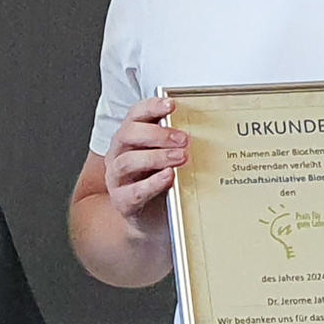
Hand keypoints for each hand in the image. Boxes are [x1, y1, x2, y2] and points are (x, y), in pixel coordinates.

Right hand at [104, 98, 186, 224]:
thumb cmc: (160, 182)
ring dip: (156, 157)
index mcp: (130, 138)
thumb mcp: (168, 157)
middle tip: (183, 139)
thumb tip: (205, 130)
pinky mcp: (122, 201)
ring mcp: (117, 178)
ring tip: (180, 158)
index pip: (135, 115)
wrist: (151, 219)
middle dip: (157, 134)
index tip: (171, 105)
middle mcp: (119, 154)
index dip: (152, 107)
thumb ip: (177, 143)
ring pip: (128, 161)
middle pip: (128, 134)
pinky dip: (152, 183)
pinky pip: (134, 191)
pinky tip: (169, 178)